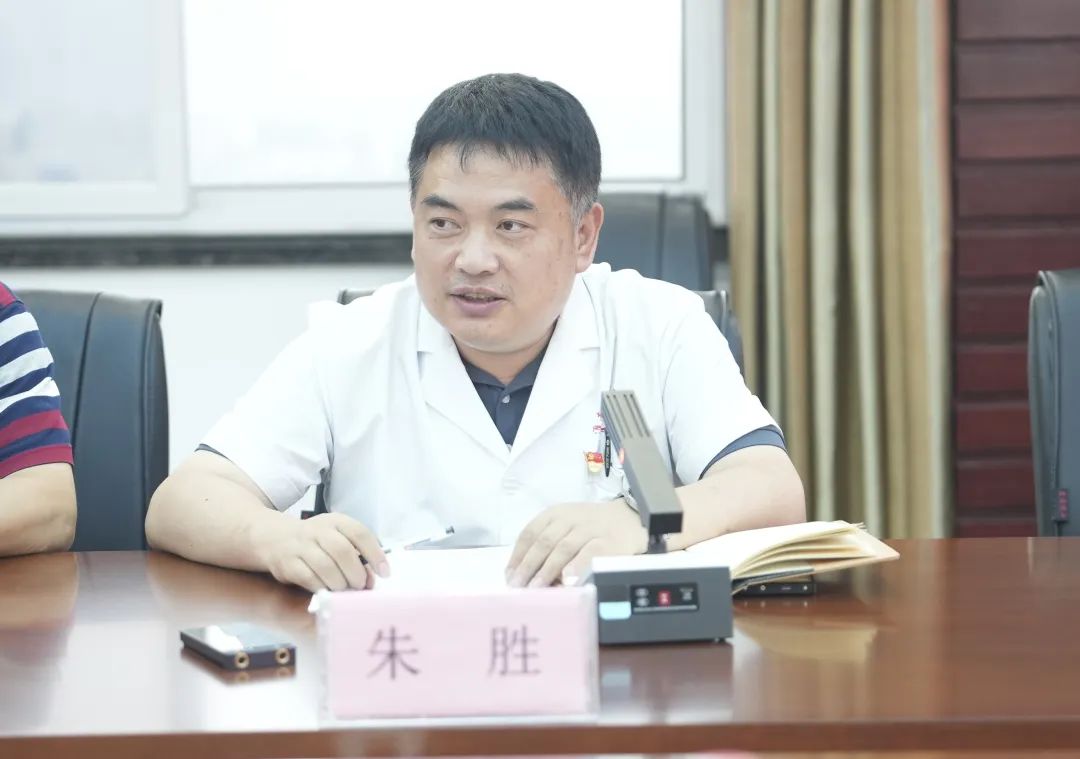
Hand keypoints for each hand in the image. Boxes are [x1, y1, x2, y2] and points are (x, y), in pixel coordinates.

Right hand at [252, 513, 387, 592]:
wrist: (273, 537)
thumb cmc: (314, 540)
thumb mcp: (335, 536)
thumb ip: (355, 552)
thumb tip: (372, 578)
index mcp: (335, 521)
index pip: (359, 533)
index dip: (375, 554)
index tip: (385, 573)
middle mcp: (318, 530)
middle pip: (343, 551)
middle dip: (356, 573)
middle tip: (361, 586)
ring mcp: (300, 546)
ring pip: (326, 567)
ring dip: (341, 583)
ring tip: (345, 590)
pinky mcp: (287, 563)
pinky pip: (309, 578)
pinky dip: (322, 588)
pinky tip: (328, 591)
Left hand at [505, 500, 647, 587]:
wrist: (629, 518)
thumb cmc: (590, 529)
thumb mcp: (566, 528)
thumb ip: (547, 547)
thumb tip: (525, 577)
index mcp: (555, 514)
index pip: (530, 533)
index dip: (518, 556)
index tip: (510, 577)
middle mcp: (570, 518)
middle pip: (544, 541)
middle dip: (529, 566)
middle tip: (519, 587)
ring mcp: (590, 529)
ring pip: (564, 547)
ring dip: (548, 569)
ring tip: (537, 588)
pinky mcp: (609, 541)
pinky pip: (591, 552)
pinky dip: (577, 566)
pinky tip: (567, 580)